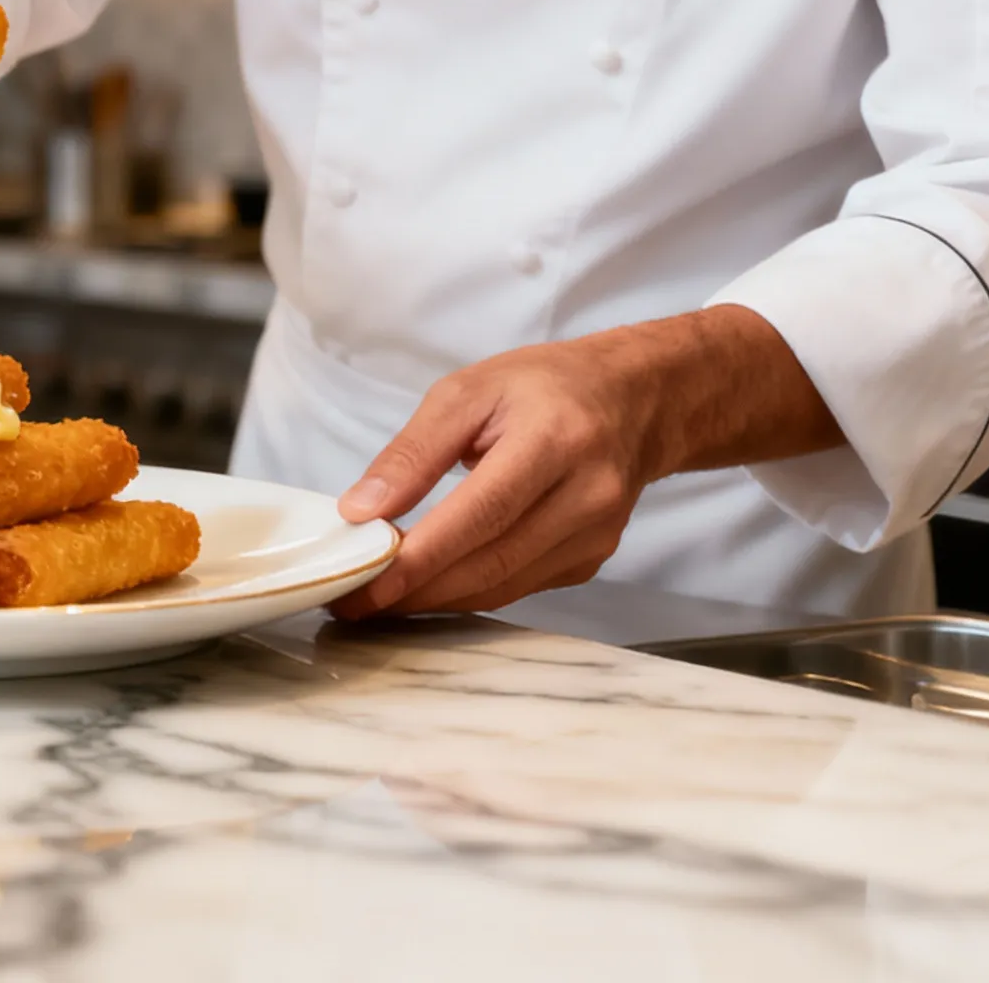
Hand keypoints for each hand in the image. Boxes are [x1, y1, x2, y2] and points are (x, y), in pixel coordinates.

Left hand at [328, 306, 842, 618]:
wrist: (634, 401)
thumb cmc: (542, 386)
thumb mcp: (467, 391)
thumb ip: (413, 451)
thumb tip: (361, 511)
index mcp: (554, 441)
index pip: (481, 513)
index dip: (422, 556)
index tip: (365, 583)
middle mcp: (586, 496)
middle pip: (492, 561)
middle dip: (417, 590)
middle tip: (354, 600)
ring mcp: (596, 536)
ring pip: (504, 586)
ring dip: (437, 599)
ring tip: (379, 597)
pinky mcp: (593, 560)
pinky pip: (519, 586)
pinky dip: (469, 591)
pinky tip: (430, 584)